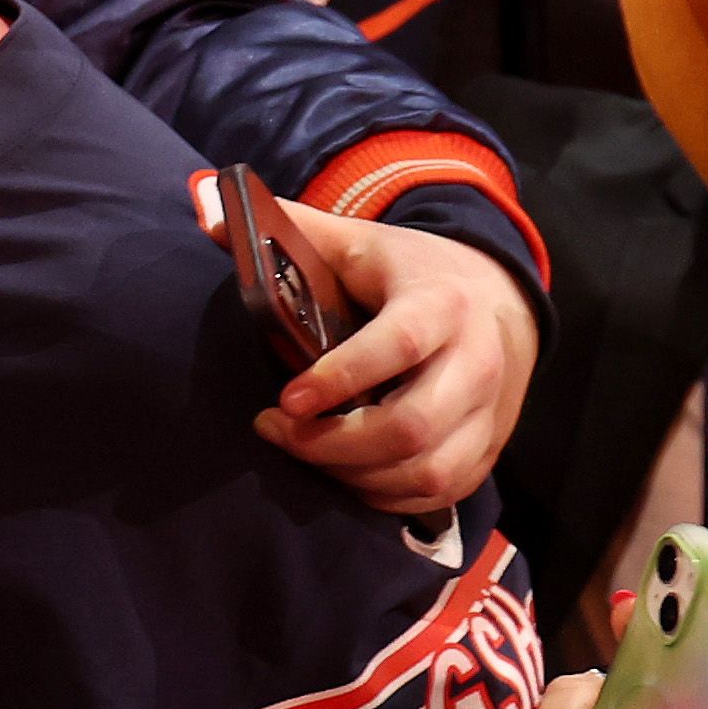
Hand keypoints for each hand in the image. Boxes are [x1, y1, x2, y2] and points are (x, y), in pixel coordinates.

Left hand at [238, 201, 534, 512]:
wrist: (498, 299)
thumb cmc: (408, 274)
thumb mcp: (358, 242)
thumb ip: (291, 228)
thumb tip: (209, 212)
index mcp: (441, 304)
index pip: (399, 346)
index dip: (342, 377)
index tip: (286, 399)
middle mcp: (476, 362)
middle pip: (412, 426)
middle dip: (334, 443)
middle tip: (276, 430)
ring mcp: (487, 413)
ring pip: (427, 470)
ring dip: (353, 475)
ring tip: (303, 451)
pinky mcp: (487, 449)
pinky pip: (440, 492)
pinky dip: (386, 496)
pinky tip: (343, 475)